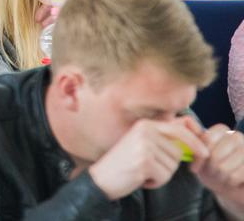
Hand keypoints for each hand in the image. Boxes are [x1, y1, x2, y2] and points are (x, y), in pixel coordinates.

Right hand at [34, 0, 79, 28]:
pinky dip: (58, 18)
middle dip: (45, 9)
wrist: (97, 9)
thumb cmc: (77, 0)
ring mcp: (73, 1)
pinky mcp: (77, 11)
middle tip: (37, 18)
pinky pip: (65, 13)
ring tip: (42, 25)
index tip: (38, 1)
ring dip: (49, 16)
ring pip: (58, 8)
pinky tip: (52, 25)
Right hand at [88, 117, 208, 200]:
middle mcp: (145, 131)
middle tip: (159, 172)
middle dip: (173, 165)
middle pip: (179, 151)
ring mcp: (144, 145)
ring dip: (161, 175)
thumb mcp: (142, 144)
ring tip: (143, 172)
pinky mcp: (144, 161)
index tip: (204, 154)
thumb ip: (162, 138)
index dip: (196, 141)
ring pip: (173, 165)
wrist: (101, 177)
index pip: (181, 128)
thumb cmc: (125, 163)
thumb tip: (193, 137)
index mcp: (145, 124)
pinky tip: (140, 178)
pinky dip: (155, 182)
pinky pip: (164, 176)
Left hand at [191, 125, 243, 215]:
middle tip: (211, 173)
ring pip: (223, 168)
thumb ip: (193, 140)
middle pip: (214, 155)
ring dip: (219, 177)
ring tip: (221, 176)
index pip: (207, 139)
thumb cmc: (210, 168)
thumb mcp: (198, 154)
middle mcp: (237, 136)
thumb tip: (187, 122)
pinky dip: (229, 182)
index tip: (194, 168)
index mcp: (222, 130)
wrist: (227, 184)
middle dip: (209, 169)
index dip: (199, 157)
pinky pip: (234, 176)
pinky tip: (231, 181)